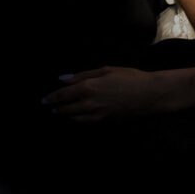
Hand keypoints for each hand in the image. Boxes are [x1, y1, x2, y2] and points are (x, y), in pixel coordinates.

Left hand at [42, 66, 168, 120]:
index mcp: (89, 86)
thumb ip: (83, 75)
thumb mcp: (106, 70)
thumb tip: (63, 79)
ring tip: (61, 113)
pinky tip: (77, 118)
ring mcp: (97, 114)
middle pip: (66, 108)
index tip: (44, 100)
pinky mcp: (105, 121)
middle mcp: (90, 103)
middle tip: (51, 107)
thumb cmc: (130, 77)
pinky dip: (78, 120)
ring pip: (75, 118)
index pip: (63, 94)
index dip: (52, 98)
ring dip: (66, 115)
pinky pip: (86, 123)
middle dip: (57, 108)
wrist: (149, 95)